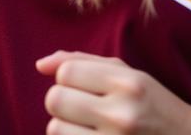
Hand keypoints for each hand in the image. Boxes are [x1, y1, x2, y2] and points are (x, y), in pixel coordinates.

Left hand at [37, 51, 190, 133]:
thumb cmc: (151, 104)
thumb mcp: (126, 73)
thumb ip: (81, 62)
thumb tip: (40, 65)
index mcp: (127, 83)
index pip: (65, 73)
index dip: (66, 78)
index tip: (80, 86)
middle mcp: (122, 114)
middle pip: (55, 100)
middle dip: (61, 103)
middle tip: (79, 108)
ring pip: (55, 130)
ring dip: (63, 128)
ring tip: (84, 128)